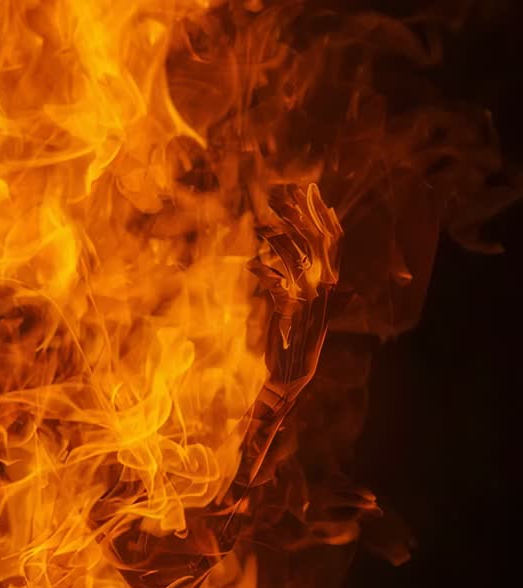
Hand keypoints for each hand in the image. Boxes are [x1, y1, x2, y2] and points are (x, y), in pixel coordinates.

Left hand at [251, 184, 341, 388]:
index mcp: (329, 286)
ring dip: (278, 240)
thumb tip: (354, 293)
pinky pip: (276, 285)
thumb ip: (334, 302)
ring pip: (294, 258)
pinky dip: (264, 274)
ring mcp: (307, 300)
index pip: (331, 243)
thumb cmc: (301, 344)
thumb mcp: (318, 318)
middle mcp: (322, 290)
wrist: (292, 374)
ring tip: (262, 225)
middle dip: (299, 217)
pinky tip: (252, 265)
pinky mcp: (289, 312)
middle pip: (314, 243)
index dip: (322, 217)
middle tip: (284, 195)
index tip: (311, 194)